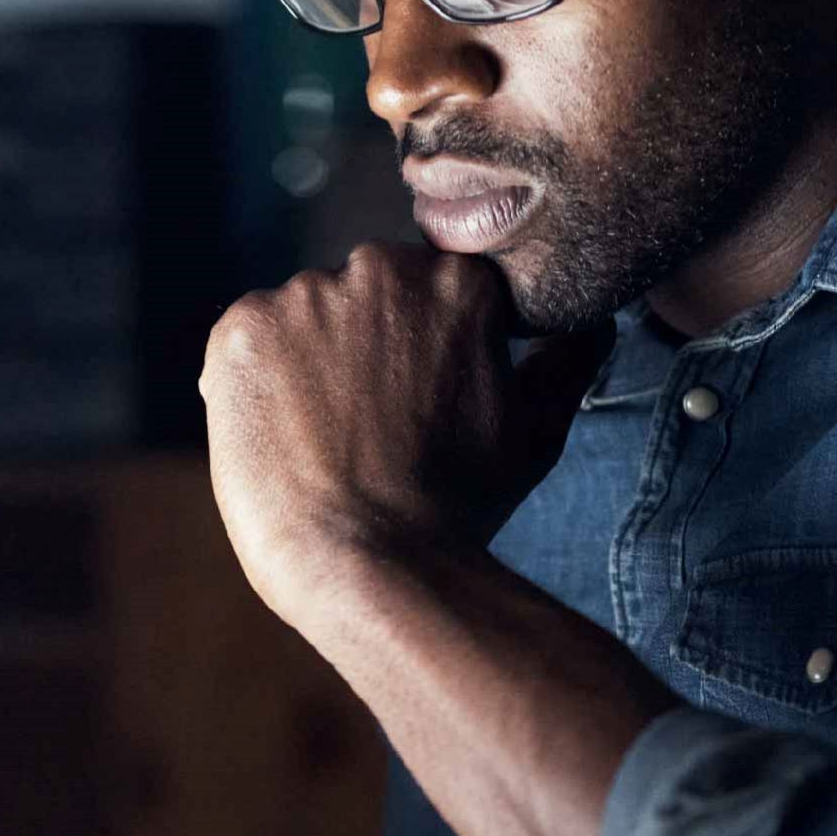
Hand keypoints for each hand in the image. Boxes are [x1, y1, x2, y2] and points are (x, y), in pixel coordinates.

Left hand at [198, 244, 611, 619]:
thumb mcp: (535, 432)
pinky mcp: (241, 329)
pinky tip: (281, 434)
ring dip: (309, 361)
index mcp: (457, 280)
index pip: (432, 290)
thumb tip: (595, 329)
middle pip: (365, 294)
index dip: (423, 349)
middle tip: (371, 424)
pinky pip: (245, 341)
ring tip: (324, 437)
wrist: (369, 566)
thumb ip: (564, 365)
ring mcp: (304, 295)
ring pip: (303, 316)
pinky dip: (254, 379)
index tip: (418, 399)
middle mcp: (379, 268)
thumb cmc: (458, 507)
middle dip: (366, 345)